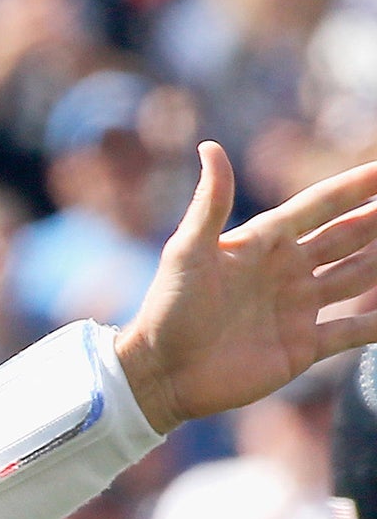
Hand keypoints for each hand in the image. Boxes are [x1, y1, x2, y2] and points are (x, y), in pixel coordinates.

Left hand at [119, 142, 376, 431]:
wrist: (161, 373)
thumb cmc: (167, 309)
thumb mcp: (187, 251)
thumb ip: (209, 202)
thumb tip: (210, 145)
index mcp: (264, 242)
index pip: (321, 205)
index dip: (356, 185)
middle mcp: (287, 270)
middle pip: (349, 236)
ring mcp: (298, 307)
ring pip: (358, 277)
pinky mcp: (302, 346)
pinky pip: (353, 331)